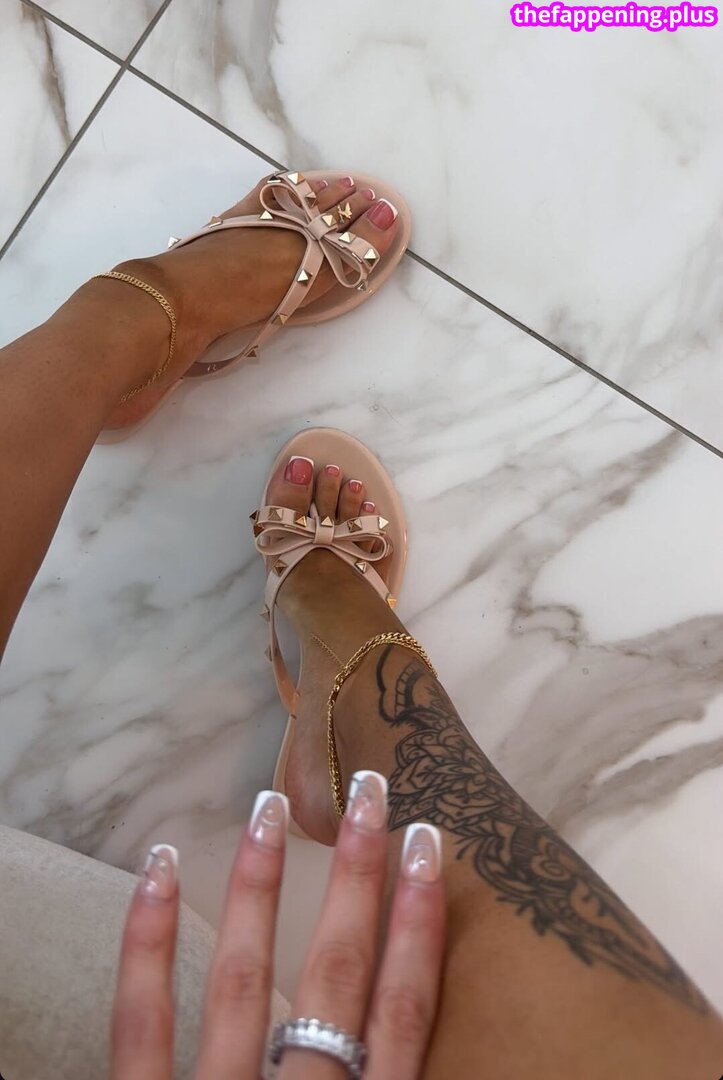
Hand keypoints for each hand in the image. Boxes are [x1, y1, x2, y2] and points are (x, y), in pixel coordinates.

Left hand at [111, 770, 444, 1078]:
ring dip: (258, 887)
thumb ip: (382, 1075)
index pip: (401, 1016)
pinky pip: (142, 1023)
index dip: (417, 927)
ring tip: (271, 803)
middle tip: (369, 789)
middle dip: (356, 879)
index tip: (426, 846)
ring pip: (242, 984)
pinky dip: (148, 944)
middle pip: (336, 978)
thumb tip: (394, 1030)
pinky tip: (160, 868)